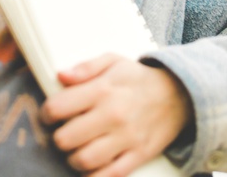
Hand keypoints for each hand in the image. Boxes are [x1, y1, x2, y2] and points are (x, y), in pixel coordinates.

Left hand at [42, 54, 192, 176]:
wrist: (179, 95)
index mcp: (103, 90)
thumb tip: (60, 76)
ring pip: (83, 161)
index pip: (57, 108)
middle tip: (66, 133)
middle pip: (65, 139)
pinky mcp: (138, 155)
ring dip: (74, 158)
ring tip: (79, 149)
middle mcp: (113, 115)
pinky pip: (109, 176)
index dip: (47, 113)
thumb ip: (85, 68)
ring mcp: (126, 138)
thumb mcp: (114, 62)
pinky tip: (93, 166)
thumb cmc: (139, 79)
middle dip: (60, 137)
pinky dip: (95, 176)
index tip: (51, 115)